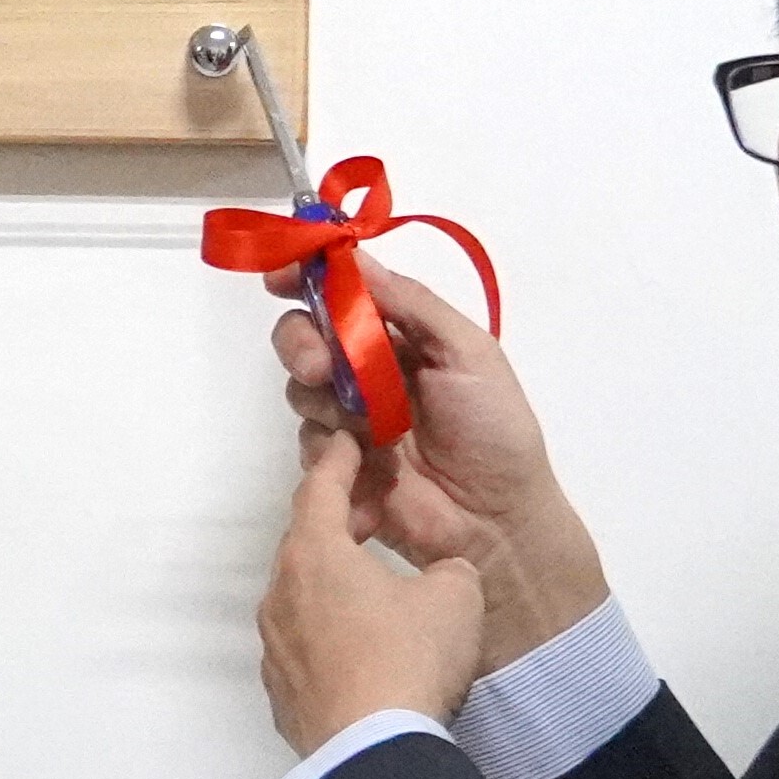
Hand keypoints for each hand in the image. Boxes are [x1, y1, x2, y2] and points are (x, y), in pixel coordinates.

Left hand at [261, 421, 487, 751]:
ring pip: (301, 598)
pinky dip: (328, 638)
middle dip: (338, 526)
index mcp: (315, 555)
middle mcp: (282, 595)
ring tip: (373, 590)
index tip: (347, 443)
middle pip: (305, 544)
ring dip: (333, 586)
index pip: (319, 489)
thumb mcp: (455, 597)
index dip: (338, 462)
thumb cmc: (410, 659)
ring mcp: (275, 647)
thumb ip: (448, 570)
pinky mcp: (281, 693)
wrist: (373, 752)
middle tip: (371, 517)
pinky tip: (362, 654)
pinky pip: (304, 649)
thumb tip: (441, 577)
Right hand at [274, 266, 610, 664]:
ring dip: (320, 397)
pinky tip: (368, 462)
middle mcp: (370, 368)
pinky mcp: (336, 461)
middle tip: (319, 366)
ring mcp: (350, 416)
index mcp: (405, 334)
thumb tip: (354, 258)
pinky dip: (329, 446)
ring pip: (300, 387)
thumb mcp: (470, 353)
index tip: (282, 276)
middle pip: (305, 334)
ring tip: (362, 426)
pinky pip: (307, 440)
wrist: (496, 520)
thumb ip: (413, 304)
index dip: (308, 277)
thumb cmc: (495, 430)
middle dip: (301, 341)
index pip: (345, 291)